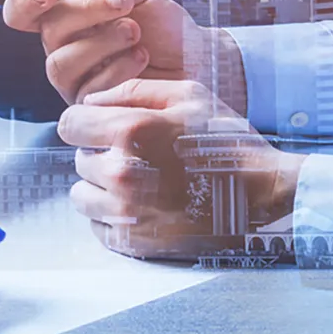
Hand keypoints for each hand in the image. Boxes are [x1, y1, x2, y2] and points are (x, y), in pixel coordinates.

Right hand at [6, 0, 235, 105]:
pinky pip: (89, 89)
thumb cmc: (166, 28)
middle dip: (85, 10)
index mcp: (67, 18)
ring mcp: (76, 81)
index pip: (22, 11)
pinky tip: (142, 57)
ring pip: (61, 63)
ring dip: (102, 41)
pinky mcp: (93, 108)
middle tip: (122, 2)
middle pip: (48, 31)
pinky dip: (118, 68)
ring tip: (135, 31)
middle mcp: (64, 50)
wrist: (198, 59)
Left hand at [58, 80, 302, 260]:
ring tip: (140, 182)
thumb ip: (133, 91)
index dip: (86, 124)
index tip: (103, 129)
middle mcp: (122, 172)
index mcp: (131, 130)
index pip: (69, 125)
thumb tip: (90, 102)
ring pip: (82, 195)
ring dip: (102, 188)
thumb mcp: (188, 95)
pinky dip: (113, 217)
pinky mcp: (134, 242)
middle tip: (140, 156)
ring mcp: (127, 212)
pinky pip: (98, 226)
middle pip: (79, 160)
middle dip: (101, 155)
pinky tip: (145, 205)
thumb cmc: (226, 139)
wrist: (262, 193)